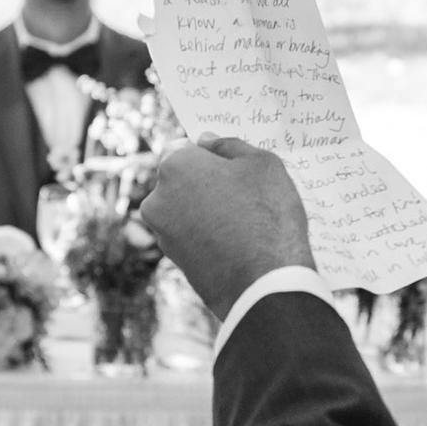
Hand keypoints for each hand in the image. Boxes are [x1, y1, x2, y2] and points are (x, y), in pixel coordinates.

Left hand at [139, 134, 315, 318]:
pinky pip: (192, 238)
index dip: (208, 155)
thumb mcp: (262, 163)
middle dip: (206, 184)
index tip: (231, 167)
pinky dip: (208, 237)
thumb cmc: (267, 215)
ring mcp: (163, 234)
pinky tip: (237, 243)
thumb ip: (229, 145)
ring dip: (207, 211)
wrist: (266, 284)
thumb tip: (206, 141)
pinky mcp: (175, 263)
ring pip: (186, 211)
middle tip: (244, 195)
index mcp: (174, 166)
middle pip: (183, 181)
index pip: (183, 149)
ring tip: (245, 223)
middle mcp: (158, 199)